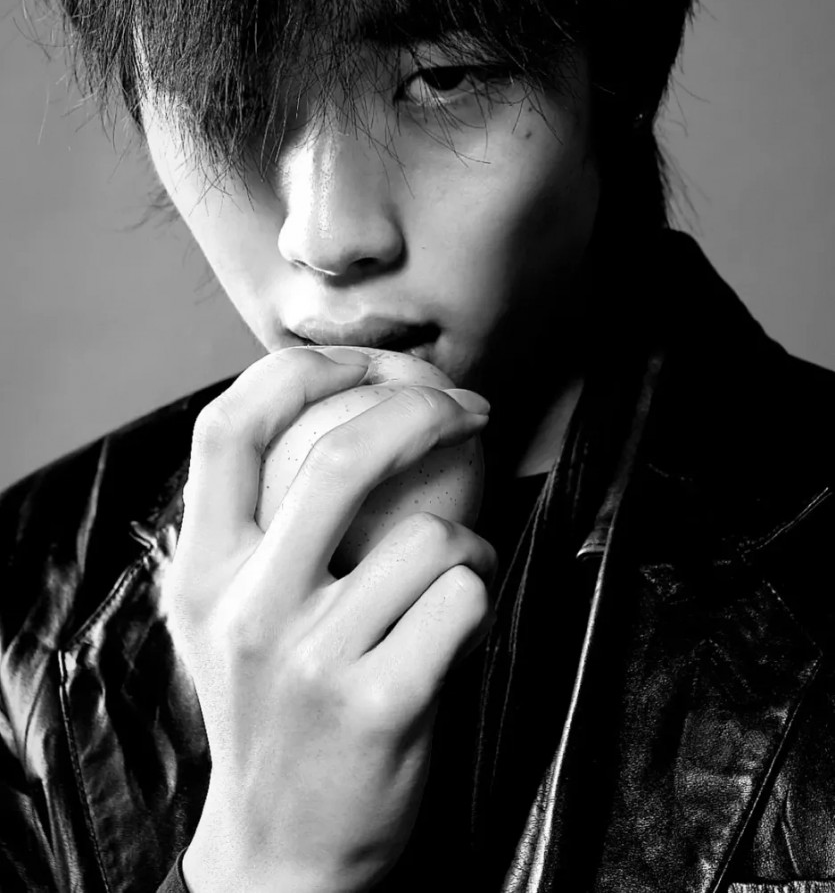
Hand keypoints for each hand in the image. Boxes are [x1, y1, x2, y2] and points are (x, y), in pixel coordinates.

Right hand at [167, 346, 495, 892]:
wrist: (282, 851)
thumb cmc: (270, 709)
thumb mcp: (223, 615)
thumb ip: (251, 523)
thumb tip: (332, 405)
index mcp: (202, 571)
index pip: (230, 429)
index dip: (303, 371)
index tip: (365, 362)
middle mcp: (247, 608)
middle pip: (340, 459)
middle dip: (421, 410)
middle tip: (465, 407)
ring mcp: (314, 659)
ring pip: (427, 535)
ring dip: (467, 534)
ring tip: (459, 562)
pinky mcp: (382, 703)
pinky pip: (463, 597)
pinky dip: (482, 586)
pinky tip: (464, 611)